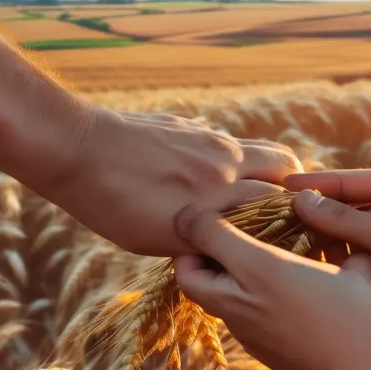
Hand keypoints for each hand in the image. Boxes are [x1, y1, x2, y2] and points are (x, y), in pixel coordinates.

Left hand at [48, 108, 301, 256]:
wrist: (76, 151)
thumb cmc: (110, 207)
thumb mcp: (156, 241)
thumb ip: (199, 238)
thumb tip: (225, 243)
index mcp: (215, 201)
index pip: (277, 205)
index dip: (290, 218)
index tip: (292, 230)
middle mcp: (223, 166)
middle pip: (284, 166)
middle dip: (294, 187)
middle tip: (289, 204)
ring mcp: (210, 140)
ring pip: (263, 148)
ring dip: (272, 167)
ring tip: (265, 186)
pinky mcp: (193, 126)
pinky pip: (231, 141)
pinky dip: (239, 158)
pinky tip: (218, 172)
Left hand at [171, 207, 370, 369]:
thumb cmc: (358, 320)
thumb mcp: (356, 273)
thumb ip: (344, 246)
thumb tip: (337, 229)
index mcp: (261, 270)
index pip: (204, 235)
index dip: (194, 219)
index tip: (205, 212)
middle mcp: (241, 301)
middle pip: (189, 276)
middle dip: (192, 256)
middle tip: (215, 241)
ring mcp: (245, 330)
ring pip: (209, 298)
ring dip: (215, 279)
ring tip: (243, 262)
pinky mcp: (255, 349)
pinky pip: (231, 317)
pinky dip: (236, 300)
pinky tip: (268, 294)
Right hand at [285, 168, 370, 344]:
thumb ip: (341, 217)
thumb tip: (300, 200)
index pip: (342, 182)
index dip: (310, 185)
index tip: (278, 187)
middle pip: (334, 207)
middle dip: (305, 213)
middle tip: (265, 219)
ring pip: (333, 234)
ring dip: (309, 238)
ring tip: (272, 242)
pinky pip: (339, 257)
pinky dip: (320, 259)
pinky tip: (294, 264)